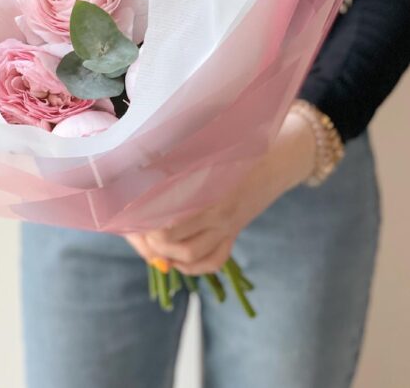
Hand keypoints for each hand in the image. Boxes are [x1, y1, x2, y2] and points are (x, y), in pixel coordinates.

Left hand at [125, 108, 315, 274]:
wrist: (279, 157)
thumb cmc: (238, 144)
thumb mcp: (208, 148)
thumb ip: (178, 159)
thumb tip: (144, 167)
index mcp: (208, 188)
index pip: (168, 216)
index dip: (145, 220)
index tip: (129, 213)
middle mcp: (218, 212)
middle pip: (175, 241)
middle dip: (152, 241)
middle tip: (138, 229)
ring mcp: (228, 226)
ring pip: (193, 255)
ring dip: (169, 256)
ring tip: (153, 244)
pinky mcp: (234, 233)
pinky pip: (214, 260)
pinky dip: (193, 266)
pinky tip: (176, 258)